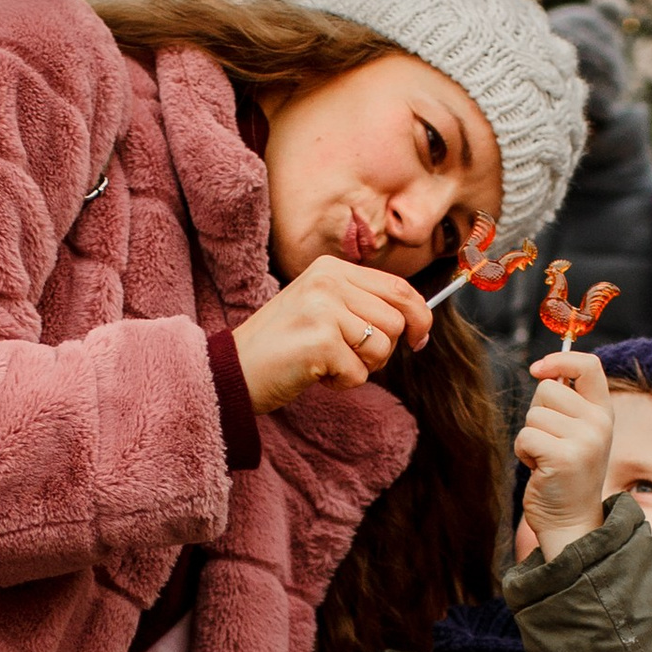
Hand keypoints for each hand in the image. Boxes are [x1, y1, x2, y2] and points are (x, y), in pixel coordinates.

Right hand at [232, 259, 431, 413]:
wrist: (231, 368)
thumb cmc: (280, 345)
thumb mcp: (320, 308)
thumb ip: (360, 305)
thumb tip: (417, 322)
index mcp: (330, 268)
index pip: (398, 287)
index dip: (419, 316)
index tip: (419, 339)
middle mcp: (328, 281)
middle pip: (395, 320)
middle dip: (383, 350)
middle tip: (353, 360)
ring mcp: (324, 309)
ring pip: (382, 347)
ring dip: (361, 366)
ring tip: (328, 364)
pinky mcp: (321, 341)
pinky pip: (359, 373)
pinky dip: (342, 384)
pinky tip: (315, 374)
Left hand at [515, 350, 615, 557]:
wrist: (571, 522)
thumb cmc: (565, 475)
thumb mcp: (576, 433)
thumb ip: (567, 403)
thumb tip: (544, 368)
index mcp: (604, 413)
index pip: (589, 365)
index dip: (560, 359)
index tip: (538, 368)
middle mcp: (599, 424)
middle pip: (548, 388)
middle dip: (538, 413)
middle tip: (550, 443)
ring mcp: (585, 441)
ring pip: (533, 414)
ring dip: (530, 437)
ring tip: (546, 459)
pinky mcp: (563, 458)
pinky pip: (525, 436)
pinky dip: (524, 453)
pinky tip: (539, 469)